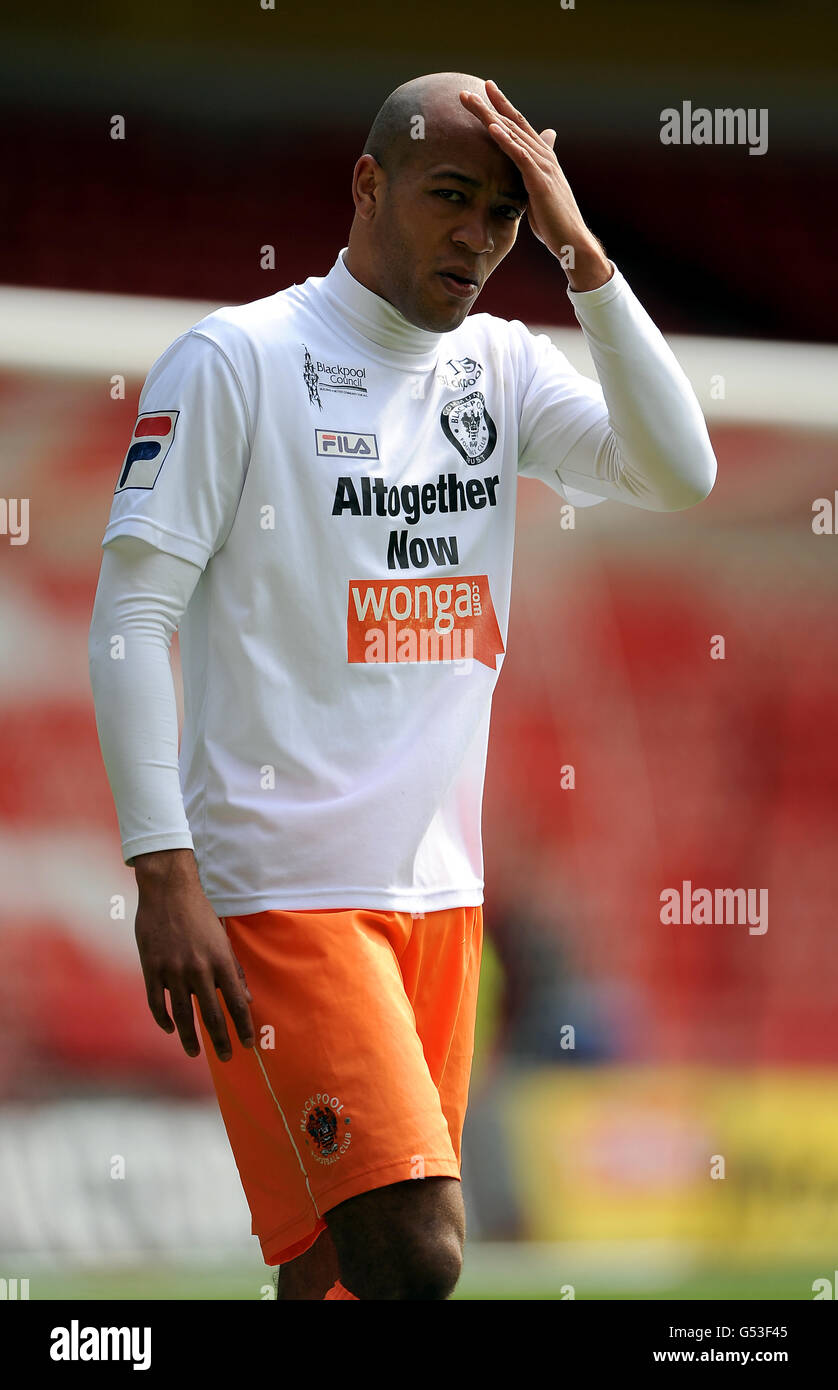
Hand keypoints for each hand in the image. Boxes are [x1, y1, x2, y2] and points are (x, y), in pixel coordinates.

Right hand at [133, 849, 254, 1061]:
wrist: (168, 891)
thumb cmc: (200, 914)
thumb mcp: (223, 939)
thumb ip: (234, 970)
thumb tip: (246, 1000)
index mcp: (220, 961)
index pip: (236, 1002)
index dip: (243, 1026)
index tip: (248, 1045)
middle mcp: (199, 969)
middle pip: (211, 1014)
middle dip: (221, 1040)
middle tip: (226, 1058)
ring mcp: (172, 970)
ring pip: (182, 1014)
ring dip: (190, 1037)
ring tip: (194, 1052)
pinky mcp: (151, 968)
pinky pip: (156, 1003)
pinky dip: (163, 1020)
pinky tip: (171, 1029)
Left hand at [459, 80, 611, 289]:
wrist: (571, 240)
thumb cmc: (554, 220)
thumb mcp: (541, 192)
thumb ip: (535, 172)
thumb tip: (534, 161)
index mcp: (542, 157)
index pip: (518, 126)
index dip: (501, 107)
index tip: (484, 92)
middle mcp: (543, 155)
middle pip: (513, 123)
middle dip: (489, 105)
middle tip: (465, 92)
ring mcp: (543, 166)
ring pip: (513, 134)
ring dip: (490, 116)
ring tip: (471, 101)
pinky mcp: (540, 181)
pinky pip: (520, 156)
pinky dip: (506, 140)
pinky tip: (492, 127)